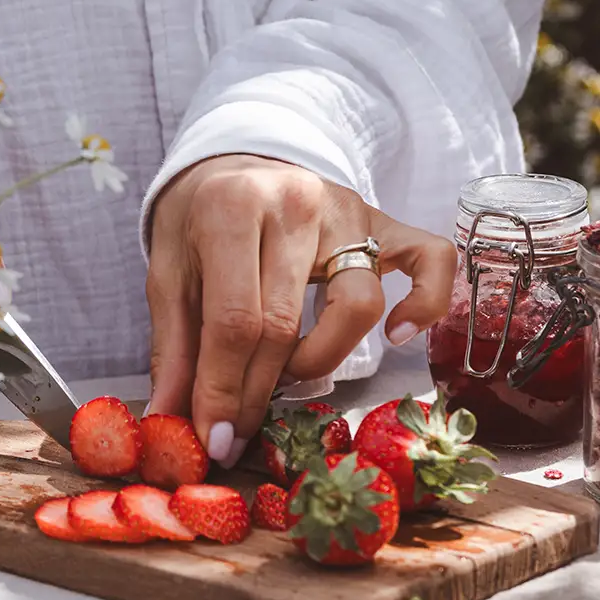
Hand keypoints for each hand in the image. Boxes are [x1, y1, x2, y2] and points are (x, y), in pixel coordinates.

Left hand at [146, 154, 455, 463]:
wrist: (235, 159)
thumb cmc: (199, 219)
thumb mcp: (168, 272)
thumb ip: (173, 347)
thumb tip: (169, 422)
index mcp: (233, 209)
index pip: (235, 320)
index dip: (224, 391)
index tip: (215, 440)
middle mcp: (296, 204)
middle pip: (285, 324)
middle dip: (258, 394)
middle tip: (237, 434)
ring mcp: (348, 211)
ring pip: (356, 306)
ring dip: (320, 361)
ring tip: (286, 374)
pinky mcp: (384, 220)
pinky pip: (430, 260)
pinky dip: (425, 303)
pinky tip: (398, 335)